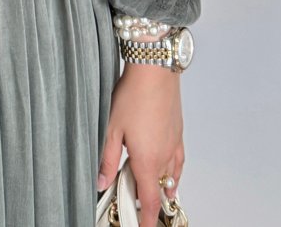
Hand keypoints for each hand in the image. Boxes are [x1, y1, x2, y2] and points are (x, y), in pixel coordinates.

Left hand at [96, 65, 184, 224]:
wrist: (155, 70)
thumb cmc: (133, 94)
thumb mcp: (111, 128)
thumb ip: (106, 159)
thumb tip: (101, 181)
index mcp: (147, 160)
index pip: (149, 201)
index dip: (146, 219)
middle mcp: (165, 157)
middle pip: (158, 191)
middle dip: (147, 201)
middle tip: (133, 202)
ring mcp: (174, 146)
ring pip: (171, 178)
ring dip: (160, 188)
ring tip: (148, 191)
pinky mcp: (179, 134)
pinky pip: (178, 163)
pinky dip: (173, 174)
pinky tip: (168, 172)